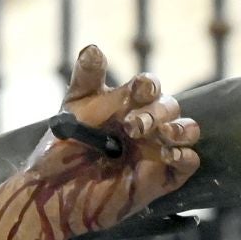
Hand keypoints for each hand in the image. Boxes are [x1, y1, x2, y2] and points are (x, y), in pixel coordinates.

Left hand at [26, 43, 200, 233]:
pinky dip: (184, 155)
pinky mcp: (161, 177)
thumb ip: (86, 80)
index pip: (149, 86)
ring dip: (180, 128)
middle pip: (169, 106)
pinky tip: (165, 155)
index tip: (137, 90)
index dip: (146, 86)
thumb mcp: (72, 111)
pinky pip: (189, 162)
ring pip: (188, 130)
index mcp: (127, 104)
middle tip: (130, 126)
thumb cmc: (61, 150)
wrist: (52, 192)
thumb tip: (93, 47)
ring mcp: (156, 150)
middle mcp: (146, 124)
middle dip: (154, 112)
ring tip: (160, 134)